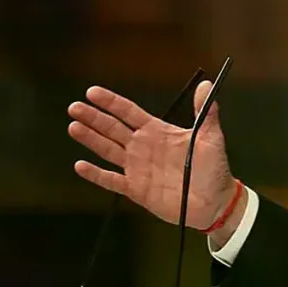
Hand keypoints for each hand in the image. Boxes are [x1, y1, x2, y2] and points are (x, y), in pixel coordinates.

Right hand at [67, 81, 238, 231]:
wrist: (214, 202)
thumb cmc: (213, 167)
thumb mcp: (211, 137)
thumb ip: (206, 111)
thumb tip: (207, 84)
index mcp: (158, 131)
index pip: (129, 112)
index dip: (111, 102)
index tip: (92, 92)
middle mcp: (143, 147)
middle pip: (113, 129)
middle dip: (93, 117)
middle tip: (74, 107)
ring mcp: (137, 168)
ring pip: (108, 150)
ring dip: (90, 139)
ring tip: (73, 127)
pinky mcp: (136, 189)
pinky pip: (112, 180)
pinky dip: (96, 174)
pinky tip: (80, 166)